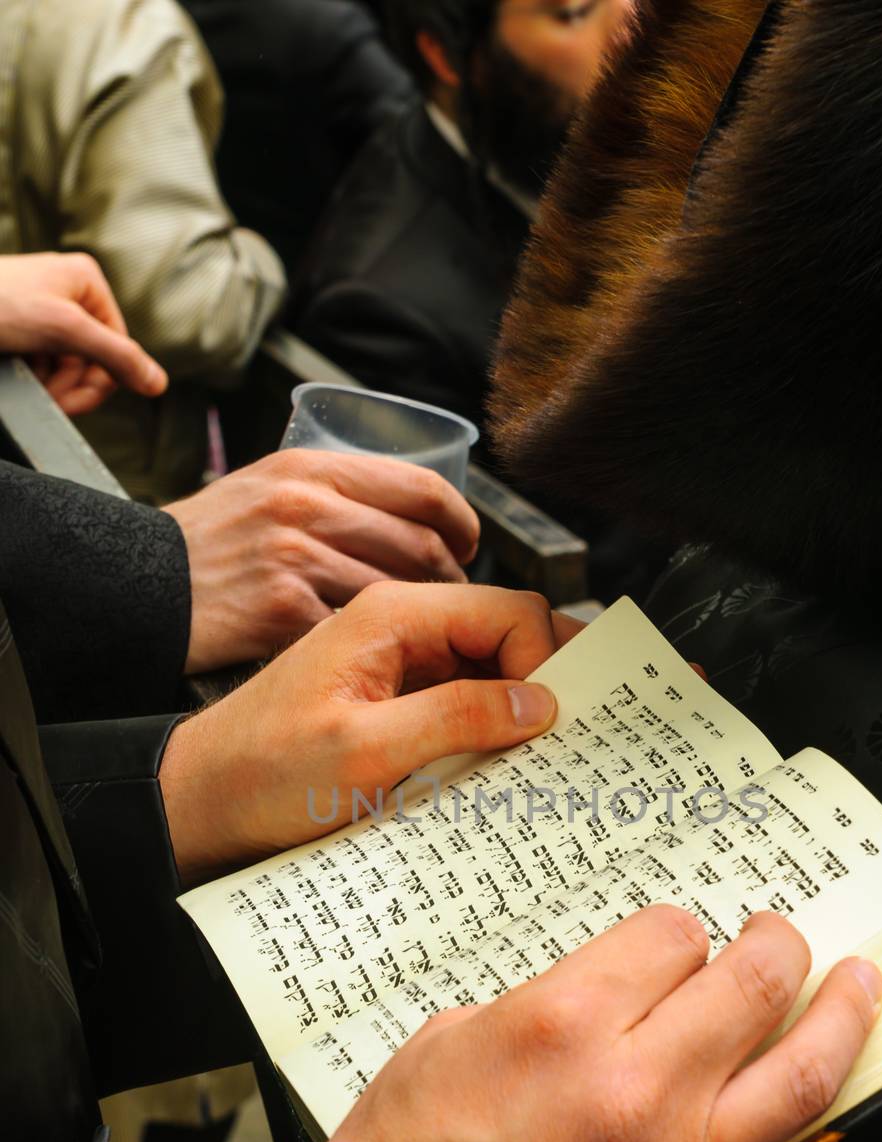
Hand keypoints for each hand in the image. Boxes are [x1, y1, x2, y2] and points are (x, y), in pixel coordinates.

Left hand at [0, 252, 166, 414]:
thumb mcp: (64, 330)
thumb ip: (116, 357)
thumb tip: (158, 384)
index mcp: (86, 281)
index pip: (118, 347)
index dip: (98, 381)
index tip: (70, 403)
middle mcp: (69, 294)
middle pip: (93, 359)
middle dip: (70, 384)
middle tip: (47, 397)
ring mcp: (45, 313)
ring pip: (68, 367)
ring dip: (50, 385)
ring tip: (25, 380)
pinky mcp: (23, 330)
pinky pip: (45, 364)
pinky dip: (34, 377)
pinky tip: (16, 372)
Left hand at [160, 583, 581, 880]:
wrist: (201, 803)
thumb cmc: (263, 774)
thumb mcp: (365, 751)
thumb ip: (456, 717)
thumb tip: (539, 702)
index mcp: (393, 614)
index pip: (511, 611)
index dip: (544, 663)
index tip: (550, 726)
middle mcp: (402, 627)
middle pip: (509, 633)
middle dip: (544, 682)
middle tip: (566, 741)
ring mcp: (401, 664)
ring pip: (493, 670)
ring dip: (519, 713)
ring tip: (536, 762)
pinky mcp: (398, 701)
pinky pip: (465, 702)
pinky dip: (490, 732)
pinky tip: (497, 771)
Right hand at [168, 451, 481, 673]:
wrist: (139, 585)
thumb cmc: (207, 545)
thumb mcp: (265, 488)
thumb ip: (330, 493)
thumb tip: (409, 515)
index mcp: (311, 468)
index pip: (423, 488)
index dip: (462, 522)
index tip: (469, 545)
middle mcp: (306, 506)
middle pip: (420, 545)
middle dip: (452, 580)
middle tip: (455, 601)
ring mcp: (294, 559)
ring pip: (397, 593)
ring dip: (424, 622)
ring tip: (426, 636)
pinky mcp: (282, 612)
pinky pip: (357, 633)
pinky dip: (380, 652)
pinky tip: (386, 661)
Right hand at [328, 909, 881, 1141]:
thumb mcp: (442, 1045)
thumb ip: (534, 1008)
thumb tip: (594, 1002)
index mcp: (564, 1024)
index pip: (673, 935)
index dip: (679, 932)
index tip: (676, 946)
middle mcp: (636, 1090)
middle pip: (757, 983)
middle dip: (779, 945)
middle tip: (780, 939)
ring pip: (803, 1080)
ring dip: (844, 1021)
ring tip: (859, 991)